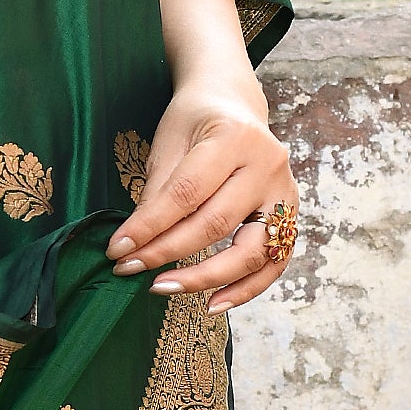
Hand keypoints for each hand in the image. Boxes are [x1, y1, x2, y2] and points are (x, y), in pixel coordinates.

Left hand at [107, 86, 298, 311]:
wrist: (234, 105)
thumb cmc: (195, 122)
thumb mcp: (169, 142)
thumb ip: (158, 191)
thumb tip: (135, 244)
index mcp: (234, 137)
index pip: (187, 192)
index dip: (150, 226)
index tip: (118, 250)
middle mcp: (267, 165)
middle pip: (217, 223)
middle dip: (168, 252)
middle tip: (130, 270)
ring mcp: (286, 193)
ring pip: (252, 252)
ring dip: (206, 278)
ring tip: (162, 288)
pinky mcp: (292, 217)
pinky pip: (274, 263)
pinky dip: (246, 289)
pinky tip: (213, 304)